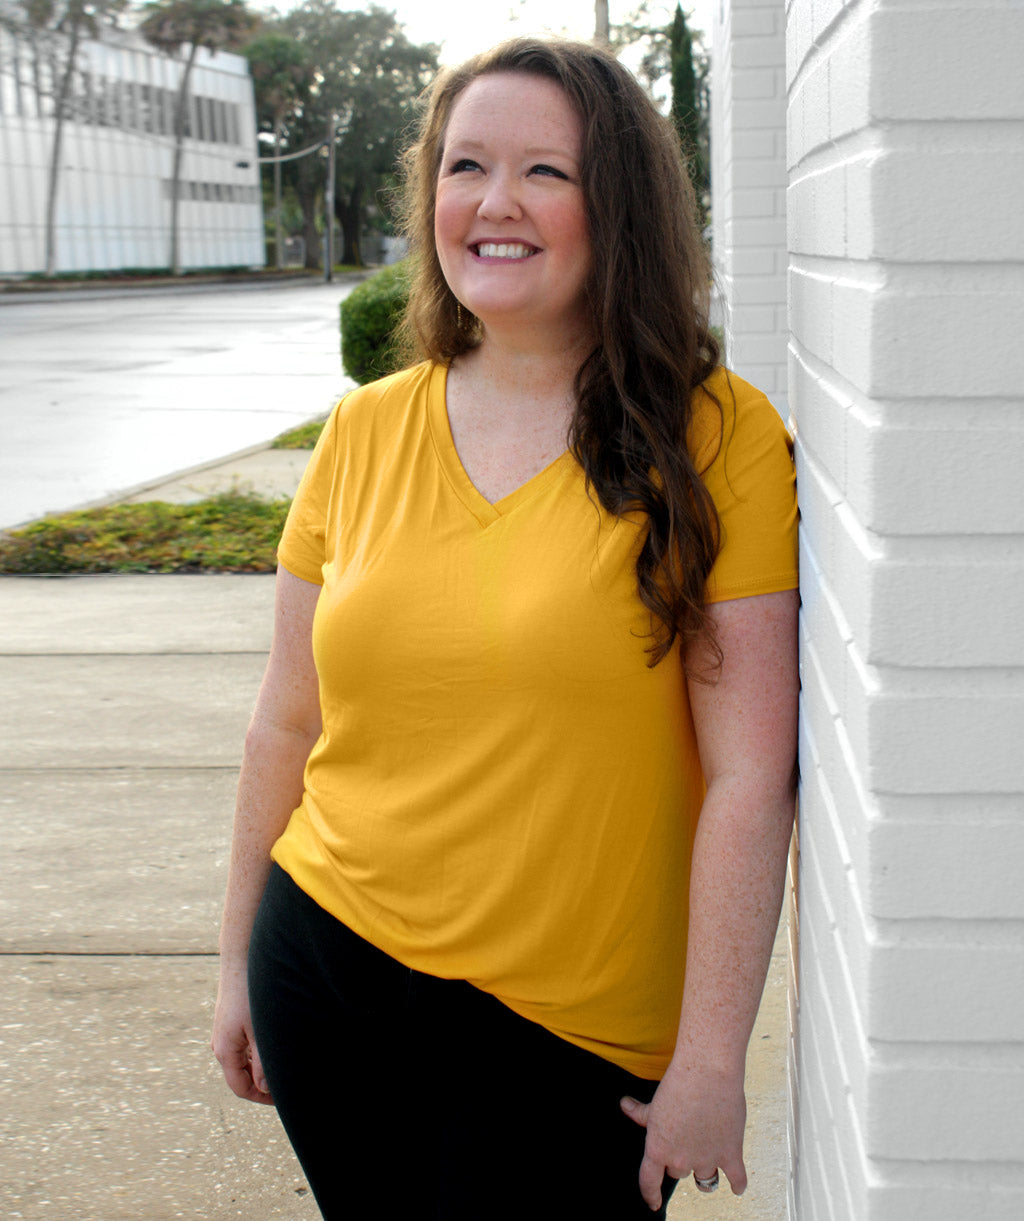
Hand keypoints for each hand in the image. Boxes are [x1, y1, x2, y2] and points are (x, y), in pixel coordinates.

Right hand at [211, 966, 273, 1105]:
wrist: (240, 957)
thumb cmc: (250, 992)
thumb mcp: (260, 1031)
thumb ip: (262, 1062)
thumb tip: (264, 1088)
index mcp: (224, 1050)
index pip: (240, 1087)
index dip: (261, 1097)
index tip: (283, 1098)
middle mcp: (220, 1043)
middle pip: (241, 1074)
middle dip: (263, 1081)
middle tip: (288, 1081)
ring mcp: (225, 1030)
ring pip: (245, 1058)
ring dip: (262, 1064)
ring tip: (286, 1062)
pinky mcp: (232, 1018)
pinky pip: (245, 1042)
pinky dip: (259, 1049)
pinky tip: (277, 1041)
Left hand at [620, 1060, 746, 1209]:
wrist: (707, 1070)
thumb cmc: (678, 1083)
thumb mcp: (655, 1102)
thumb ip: (641, 1112)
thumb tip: (624, 1105)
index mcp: (658, 1148)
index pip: (649, 1181)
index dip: (650, 1195)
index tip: (653, 1203)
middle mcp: (681, 1159)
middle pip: (678, 1172)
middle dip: (681, 1159)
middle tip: (687, 1137)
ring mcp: (706, 1159)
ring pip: (704, 1178)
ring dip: (705, 1167)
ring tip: (708, 1152)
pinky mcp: (730, 1154)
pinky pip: (736, 1180)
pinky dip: (738, 1184)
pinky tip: (737, 1186)